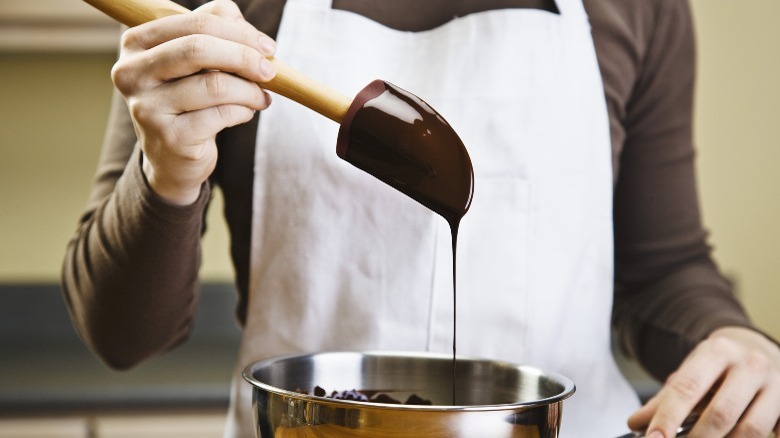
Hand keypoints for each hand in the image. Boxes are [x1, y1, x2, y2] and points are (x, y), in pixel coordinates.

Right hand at [111, 0, 275, 204]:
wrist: (172, 156)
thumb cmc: (187, 97)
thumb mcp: (195, 58)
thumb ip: (214, 28)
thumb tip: (241, 22)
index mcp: (136, 43)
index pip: (196, 24)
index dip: (239, 32)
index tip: (267, 47)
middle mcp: (131, 73)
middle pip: (199, 49)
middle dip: (245, 57)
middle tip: (270, 71)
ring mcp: (147, 108)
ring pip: (214, 85)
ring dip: (249, 90)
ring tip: (260, 97)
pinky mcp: (170, 137)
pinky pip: (221, 114)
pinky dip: (243, 112)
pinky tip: (246, 113)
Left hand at [628, 326, 779, 436]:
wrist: (756, 348)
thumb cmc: (717, 366)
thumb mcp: (691, 371)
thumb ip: (666, 398)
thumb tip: (637, 423)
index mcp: (717, 351)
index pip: (687, 388)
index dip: (668, 416)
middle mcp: (750, 364)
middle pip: (721, 412)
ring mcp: (776, 384)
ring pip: (751, 429)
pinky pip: (778, 432)